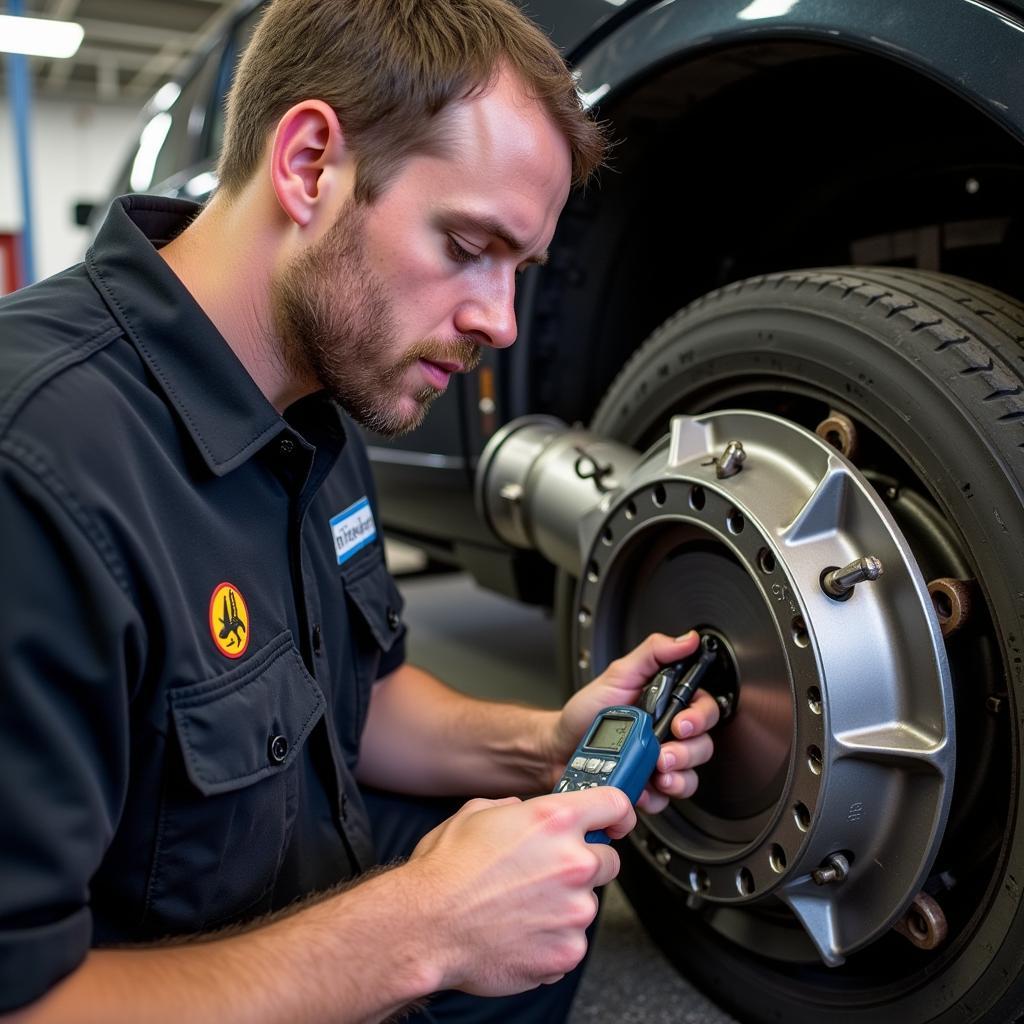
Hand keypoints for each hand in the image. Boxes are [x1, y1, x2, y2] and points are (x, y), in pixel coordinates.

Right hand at [406, 787, 633, 995]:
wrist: (426, 926)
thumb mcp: (476, 813)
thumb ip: (515, 809)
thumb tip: (524, 814)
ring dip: (563, 905)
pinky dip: (552, 940)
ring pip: (586, 903)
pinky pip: (571, 941)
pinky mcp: (567, 951)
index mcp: (554, 820)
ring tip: (519, 908)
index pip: (614, 805)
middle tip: (545, 875)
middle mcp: (573, 862)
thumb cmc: (445, 871)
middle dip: (583, 865)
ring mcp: (574, 910)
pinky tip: (519, 932)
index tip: (615, 823)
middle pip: (607, 860)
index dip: (616, 813)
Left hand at [547, 631, 719, 812]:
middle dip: (687, 753)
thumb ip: (653, 654)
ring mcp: (660, 763)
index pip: (703, 709)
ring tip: (656, 774)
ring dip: (677, 778)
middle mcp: (668, 734)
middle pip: (702, 746)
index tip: (681, 724)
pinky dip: (655, 797)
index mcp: (666, 705)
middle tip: (664, 755)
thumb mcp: (618, 674)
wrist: (557, 747)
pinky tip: (640, 788)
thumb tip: (687, 640)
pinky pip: (666, 800)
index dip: (700, 718)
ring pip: (690, 776)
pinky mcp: (648, 787)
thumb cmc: (586, 711)